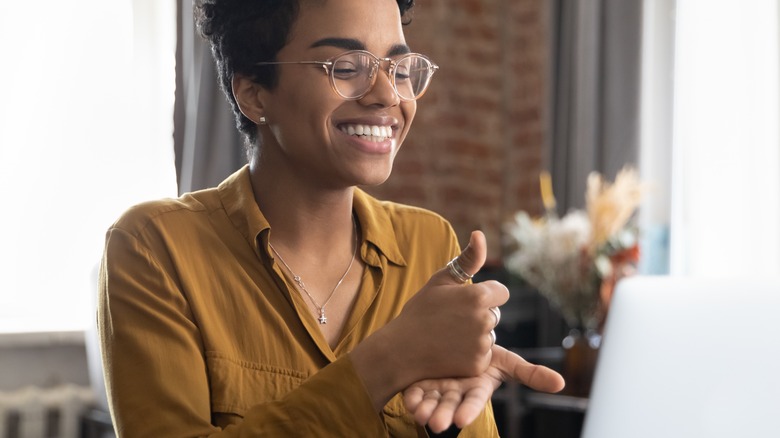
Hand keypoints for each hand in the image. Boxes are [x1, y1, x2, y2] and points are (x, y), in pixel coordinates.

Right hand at [387, 230, 508, 379]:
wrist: (401, 349)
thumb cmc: (420, 310)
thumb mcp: (441, 280)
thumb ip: (467, 259)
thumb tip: (480, 234)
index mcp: (478, 296)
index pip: (501, 292)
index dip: (486, 294)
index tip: (465, 300)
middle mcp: (484, 320)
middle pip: (495, 314)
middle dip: (480, 314)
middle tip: (451, 319)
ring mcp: (482, 344)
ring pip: (489, 334)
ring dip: (476, 334)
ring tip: (449, 335)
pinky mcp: (478, 365)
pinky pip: (483, 354)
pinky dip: (471, 353)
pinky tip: (450, 350)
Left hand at [403, 345, 564, 432]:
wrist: (456, 339)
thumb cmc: (484, 354)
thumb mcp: (506, 361)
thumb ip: (530, 374)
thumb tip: (561, 383)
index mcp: (477, 386)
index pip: (475, 400)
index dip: (468, 410)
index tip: (461, 421)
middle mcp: (457, 390)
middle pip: (451, 405)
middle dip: (444, 415)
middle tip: (436, 423)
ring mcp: (439, 388)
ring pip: (432, 402)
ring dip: (426, 409)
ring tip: (420, 414)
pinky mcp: (422, 382)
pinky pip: (416, 392)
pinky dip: (413, 397)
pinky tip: (409, 401)